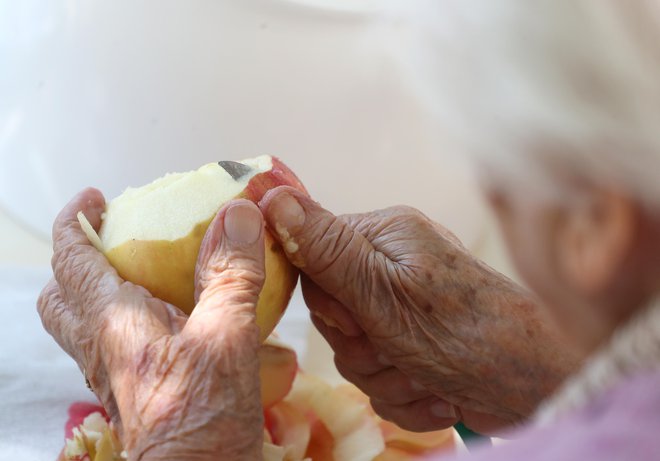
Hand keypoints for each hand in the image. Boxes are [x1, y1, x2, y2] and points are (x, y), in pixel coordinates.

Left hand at [38, 189, 265, 459]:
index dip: (75, 219)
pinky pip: (111, 347)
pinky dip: (125, 322)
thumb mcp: (227, 337)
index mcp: (113, 324)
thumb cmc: (201, 420)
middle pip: (59, 297)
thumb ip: (231, 274)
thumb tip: (239, 214)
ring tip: (138, 275)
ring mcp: (113, 377)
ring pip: (80, 325)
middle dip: (73, 261)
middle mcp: (101, 349)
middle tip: (108, 239)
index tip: (94, 196)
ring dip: (94, 292)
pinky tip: (170, 324)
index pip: (72, 259)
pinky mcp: (133, 396)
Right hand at [259, 187, 580, 434]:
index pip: (312, 259)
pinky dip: (406, 395)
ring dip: (387, 378)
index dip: (326, 304)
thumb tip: (272, 196)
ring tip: (426, 374)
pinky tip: (439, 392)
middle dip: (361, 348)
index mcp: (384, 236)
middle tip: (397, 349)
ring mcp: (406, 308)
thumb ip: (326, 249)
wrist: (537, 387)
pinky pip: (381, 377)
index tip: (356, 320)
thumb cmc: (465, 332)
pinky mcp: (417, 346)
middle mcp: (393, 267)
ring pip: (355, 353)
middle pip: (332, 315)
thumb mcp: (383, 292)